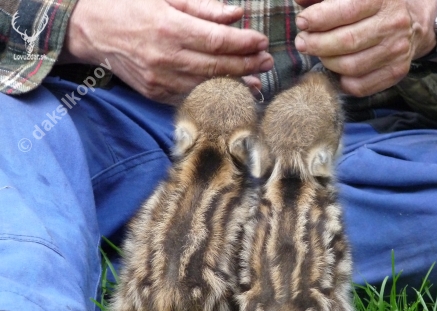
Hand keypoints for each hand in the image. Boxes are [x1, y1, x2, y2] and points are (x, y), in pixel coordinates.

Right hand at [59, 0, 272, 104]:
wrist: (92, 30)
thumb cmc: (130, 7)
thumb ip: (203, 8)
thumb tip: (236, 13)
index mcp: (170, 28)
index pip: (218, 40)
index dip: (243, 43)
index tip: (261, 41)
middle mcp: (167, 57)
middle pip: (218, 66)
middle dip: (247, 64)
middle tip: (266, 61)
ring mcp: (161, 80)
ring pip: (208, 86)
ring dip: (236, 84)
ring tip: (257, 80)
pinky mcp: (156, 93)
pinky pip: (191, 97)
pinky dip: (214, 95)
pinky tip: (230, 91)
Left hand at [294, 0, 436, 96]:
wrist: (415, 19)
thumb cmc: (374, 2)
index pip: (346, 10)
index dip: (319, 18)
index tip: (302, 22)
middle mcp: (394, 24)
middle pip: (346, 41)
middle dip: (317, 43)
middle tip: (302, 42)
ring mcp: (397, 50)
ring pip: (350, 66)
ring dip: (327, 62)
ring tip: (319, 53)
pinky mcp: (397, 71)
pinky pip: (360, 86)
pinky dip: (342, 80)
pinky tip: (336, 69)